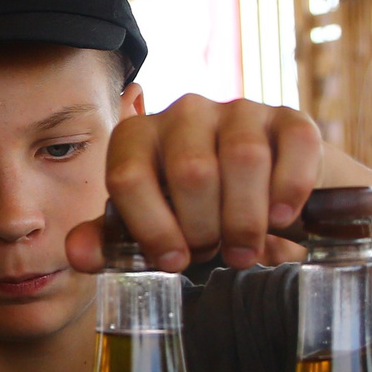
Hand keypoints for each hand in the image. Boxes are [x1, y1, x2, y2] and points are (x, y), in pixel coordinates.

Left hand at [65, 95, 324, 273]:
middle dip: (204, 228)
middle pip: (190, 171)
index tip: (173, 262)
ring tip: (246, 249)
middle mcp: (185, 112)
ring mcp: (239, 109)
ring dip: (246, 218)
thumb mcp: (151, 230)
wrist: (266, 199)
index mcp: (138, 137)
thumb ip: (112, 241)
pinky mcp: (289, 117)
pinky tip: (282, 218)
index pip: (128, 176)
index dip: (151, 228)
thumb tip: (78, 254)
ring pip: (243, 158)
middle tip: (216, 253)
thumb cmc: (198, 215)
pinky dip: (289, 191)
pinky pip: (294, 147)